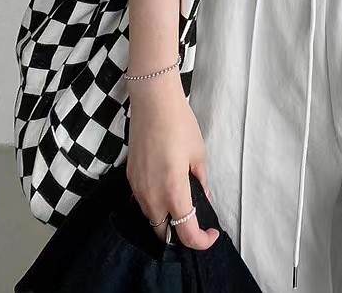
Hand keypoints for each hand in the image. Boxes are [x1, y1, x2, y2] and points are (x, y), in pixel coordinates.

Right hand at [126, 79, 220, 250]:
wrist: (153, 102)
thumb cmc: (180, 124)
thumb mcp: (198, 154)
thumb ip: (201, 182)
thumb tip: (205, 198)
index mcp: (173, 192)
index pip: (186, 234)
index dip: (201, 241)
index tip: (212, 231)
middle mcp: (151, 196)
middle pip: (163, 233)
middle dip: (180, 234)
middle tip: (195, 221)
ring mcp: (137, 188)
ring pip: (151, 218)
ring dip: (166, 219)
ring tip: (182, 205)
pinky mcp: (129, 177)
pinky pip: (142, 202)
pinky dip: (154, 204)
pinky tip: (164, 189)